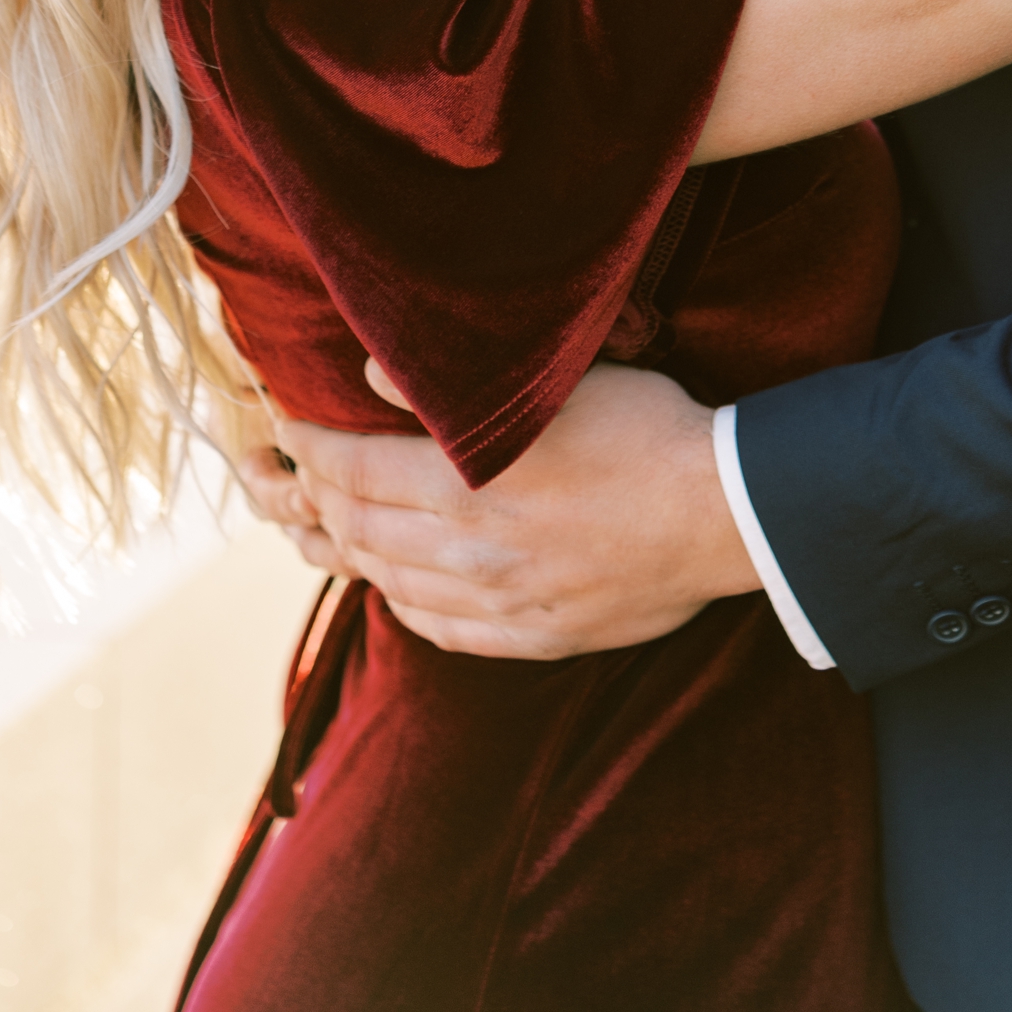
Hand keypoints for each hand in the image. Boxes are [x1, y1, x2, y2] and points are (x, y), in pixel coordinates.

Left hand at [262, 362, 757, 657]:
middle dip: (315, 498)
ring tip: (332, 525)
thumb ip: (449, 388)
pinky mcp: (534, 637)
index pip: (353, 473)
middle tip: (295, 472)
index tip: (287, 429)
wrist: (724, 514)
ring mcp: (502, 605)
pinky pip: (442, 630)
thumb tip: (369, 374)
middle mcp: (472, 556)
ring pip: (393, 585)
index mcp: (468, 488)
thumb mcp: (551, 388)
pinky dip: (403, 603)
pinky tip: (398, 585)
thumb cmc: (644, 430)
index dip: (309, 450)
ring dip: (352, 554)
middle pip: (361, 533)